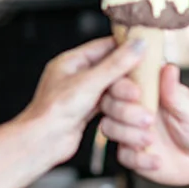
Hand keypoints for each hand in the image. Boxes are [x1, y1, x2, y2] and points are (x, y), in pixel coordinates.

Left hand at [18, 37, 145, 166]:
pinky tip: (133, 110)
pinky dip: (122, 107)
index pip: (105, 46)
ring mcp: (82, 94)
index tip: (146, 50)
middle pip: (112, 69)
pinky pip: (110, 104)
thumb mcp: (90, 82)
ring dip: (127, 96)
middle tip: (146, 82)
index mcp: (71, 62)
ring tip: (142, 101)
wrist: (41, 142)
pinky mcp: (87, 111)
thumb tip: (138, 44)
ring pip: (112, 88)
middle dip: (130, 77)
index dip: (126, 47)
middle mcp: (76, 76)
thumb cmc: (54, 110)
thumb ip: (116, 64)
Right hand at [100, 63, 188, 185]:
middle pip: (108, 104)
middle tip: (148, 119)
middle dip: (124, 112)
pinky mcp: (131, 153)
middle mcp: (132, 108)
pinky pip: (123, 156)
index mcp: (145, 90)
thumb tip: (169, 68)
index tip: (136, 93)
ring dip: (129, 134)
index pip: (120, 81)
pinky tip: (156, 160)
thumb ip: (175, 92)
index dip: (122, 86)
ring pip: (109, 128)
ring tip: (151, 139)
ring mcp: (129, 130)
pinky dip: (139, 159)